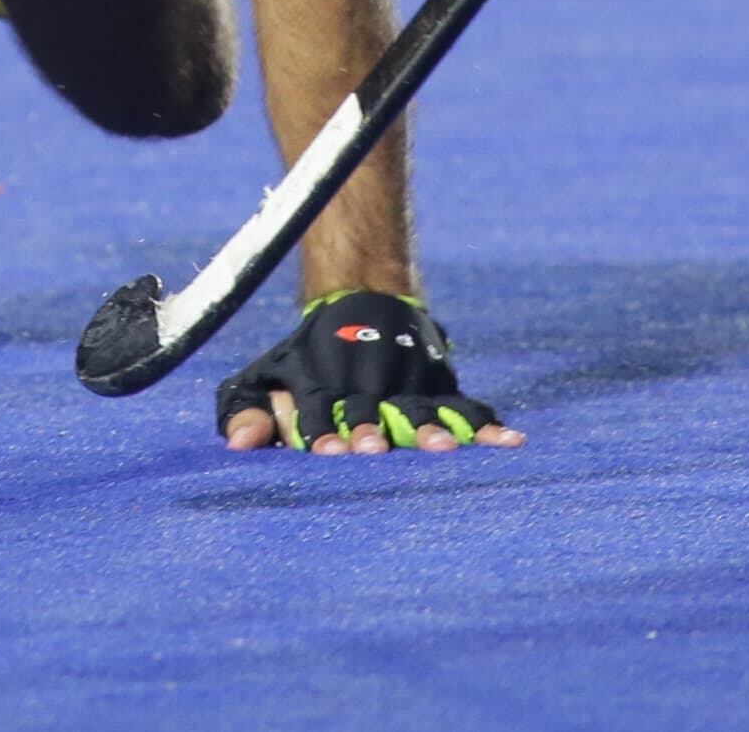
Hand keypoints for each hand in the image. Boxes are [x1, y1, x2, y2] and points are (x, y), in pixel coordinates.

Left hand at [216, 291, 523, 454]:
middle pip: (368, 407)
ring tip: (441, 451)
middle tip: (374, 452)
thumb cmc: (305, 358)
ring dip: (430, 428)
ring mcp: (407, 380)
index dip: (319, 430)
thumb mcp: (267, 375)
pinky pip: (467, 406)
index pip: (316, 408)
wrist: (359, 296)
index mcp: (320, 381)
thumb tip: (239, 445)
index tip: (326, 452)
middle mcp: (364, 380)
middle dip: (369, 429)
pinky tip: (509, 444)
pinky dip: (487, 426)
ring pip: (420, 406)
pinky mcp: (440, 382)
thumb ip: (247, 410)